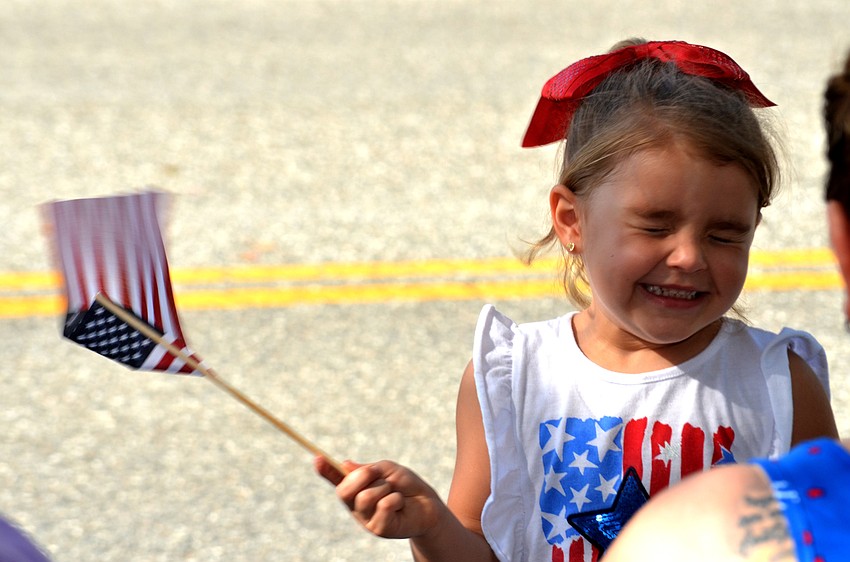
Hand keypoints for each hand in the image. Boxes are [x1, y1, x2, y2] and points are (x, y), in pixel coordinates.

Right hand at [314, 457, 443, 539]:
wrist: (428, 505)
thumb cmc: (406, 486)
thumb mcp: (388, 470)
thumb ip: (368, 469)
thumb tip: (345, 466)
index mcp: (356, 489)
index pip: (336, 480)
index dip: (325, 470)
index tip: (317, 457)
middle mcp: (356, 506)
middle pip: (344, 491)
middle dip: (362, 477)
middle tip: (377, 473)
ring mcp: (366, 519)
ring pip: (366, 497)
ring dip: (385, 488)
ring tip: (394, 492)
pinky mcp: (379, 529)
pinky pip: (383, 506)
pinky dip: (395, 499)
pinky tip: (400, 504)